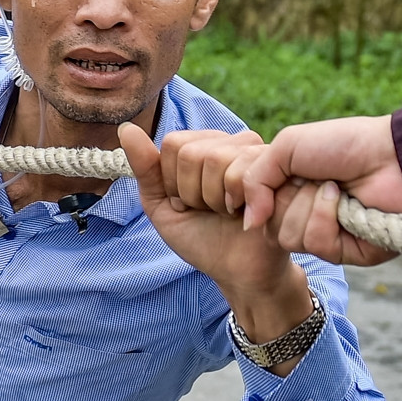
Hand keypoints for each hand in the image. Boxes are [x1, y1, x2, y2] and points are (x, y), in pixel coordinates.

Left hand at [121, 124, 313, 355]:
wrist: (239, 272)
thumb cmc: (202, 238)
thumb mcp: (163, 206)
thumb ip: (145, 169)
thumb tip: (126, 129)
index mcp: (203, 147)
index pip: (172, 143)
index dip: (173, 183)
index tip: (188, 204)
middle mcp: (230, 143)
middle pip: (191, 151)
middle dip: (192, 193)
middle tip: (210, 211)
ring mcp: (256, 154)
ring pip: (214, 158)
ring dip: (214, 199)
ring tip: (229, 213)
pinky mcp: (275, 171)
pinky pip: (242, 173)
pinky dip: (236, 202)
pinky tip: (247, 214)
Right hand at [238, 116, 401, 265]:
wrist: (394, 157)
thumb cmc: (343, 144)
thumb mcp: (286, 147)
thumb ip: (252, 179)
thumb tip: (246, 223)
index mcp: (286, 188)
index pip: (249, 204)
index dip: (256, 191)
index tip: (271, 173)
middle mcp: (300, 213)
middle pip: (265, 223)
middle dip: (287, 196)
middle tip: (312, 178)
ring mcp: (322, 234)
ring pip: (287, 237)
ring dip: (309, 207)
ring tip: (335, 189)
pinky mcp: (344, 252)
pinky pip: (315, 245)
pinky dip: (327, 219)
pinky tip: (345, 204)